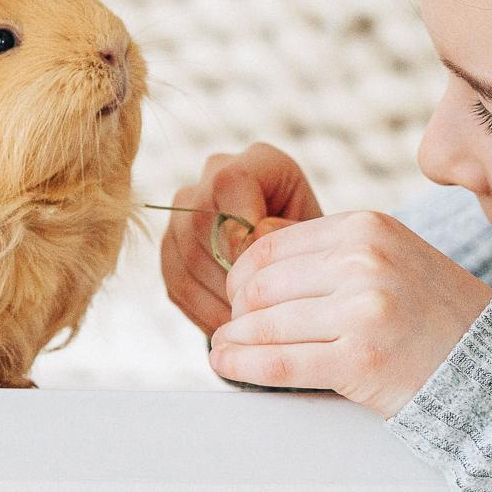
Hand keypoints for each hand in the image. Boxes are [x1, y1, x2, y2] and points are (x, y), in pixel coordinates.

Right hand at [161, 142, 324, 335]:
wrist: (303, 269)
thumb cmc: (318, 253)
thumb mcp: (319, 242)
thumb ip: (290, 235)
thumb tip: (251, 238)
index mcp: (259, 162)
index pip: (231, 182)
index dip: (242, 226)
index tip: (264, 268)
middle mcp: (215, 175)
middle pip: (200, 220)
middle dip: (231, 273)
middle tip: (260, 311)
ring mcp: (186, 210)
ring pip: (186, 255)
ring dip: (218, 298)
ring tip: (250, 326)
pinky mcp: (171, 247)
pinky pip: (176, 282)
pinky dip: (204, 312)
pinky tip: (231, 329)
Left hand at [207, 210, 491, 418]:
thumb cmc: (432, 313)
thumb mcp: (389, 256)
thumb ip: (329, 253)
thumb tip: (251, 261)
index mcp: (366, 227)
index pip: (273, 245)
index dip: (242, 273)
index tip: (236, 294)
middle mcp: (364, 261)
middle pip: (264, 284)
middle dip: (237, 309)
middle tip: (230, 326)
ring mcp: (364, 310)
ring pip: (267, 323)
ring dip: (234, 340)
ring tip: (222, 348)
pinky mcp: (361, 360)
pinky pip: (282, 362)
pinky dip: (244, 366)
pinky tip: (227, 365)